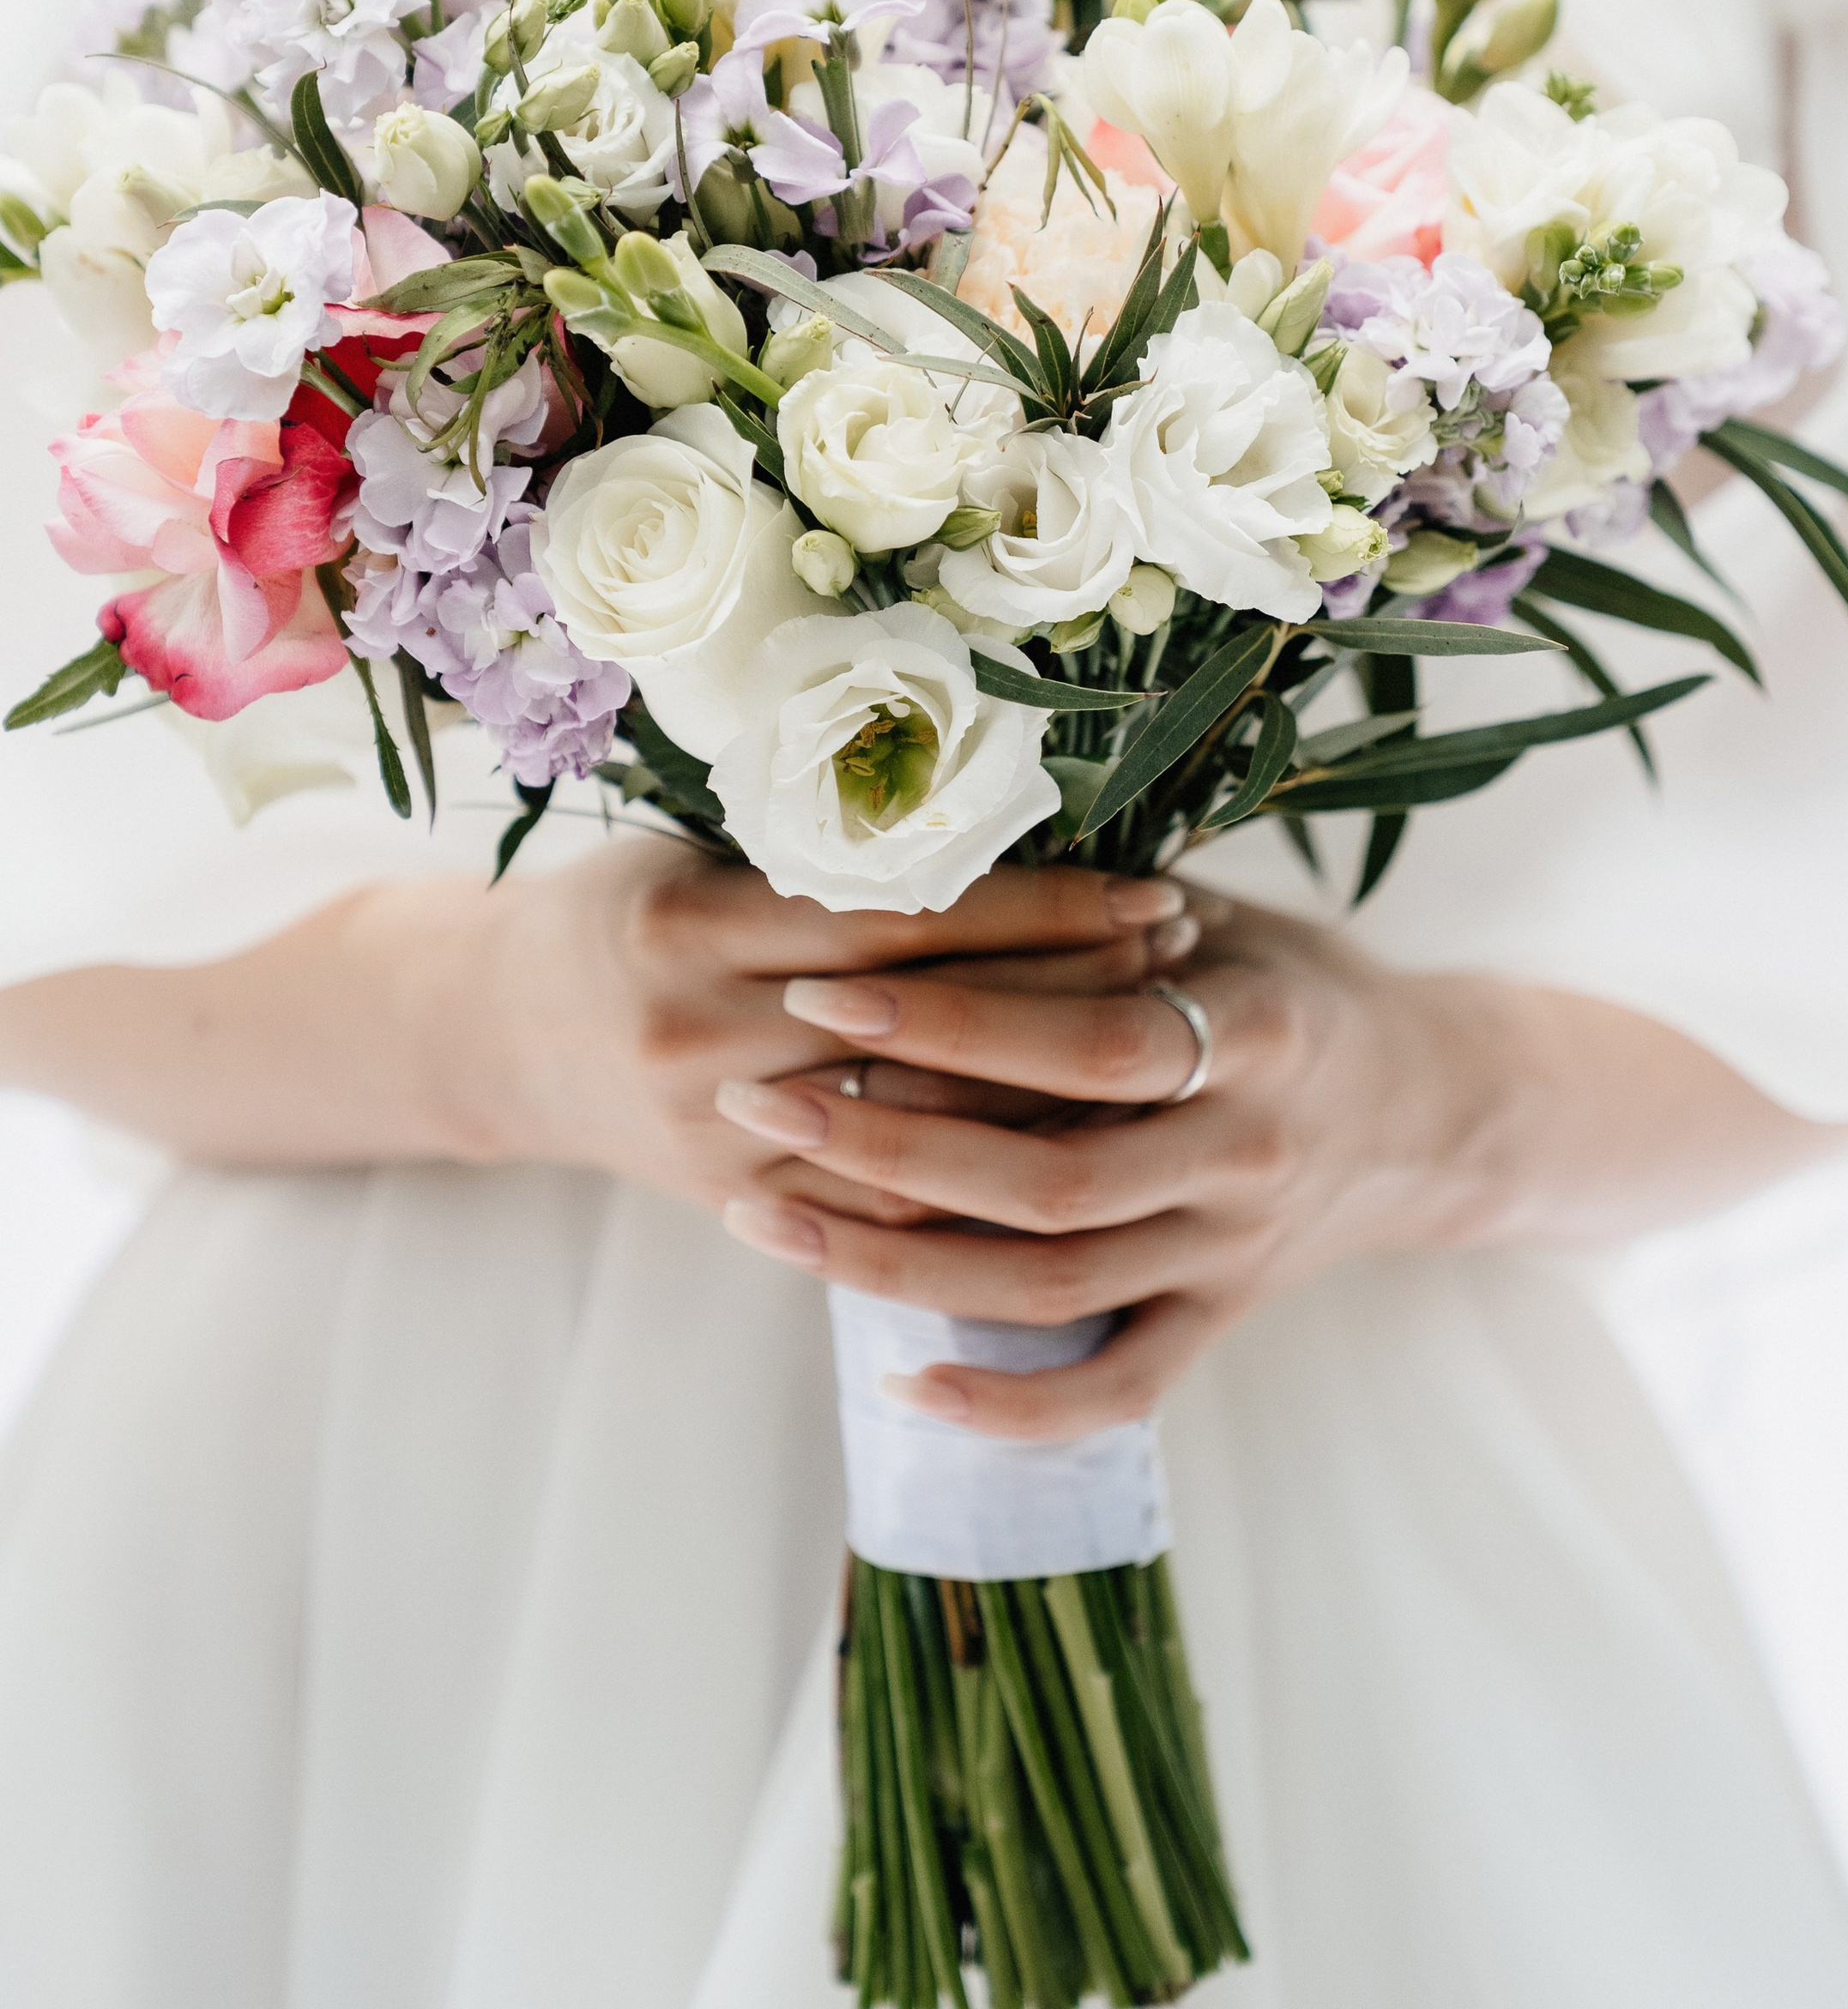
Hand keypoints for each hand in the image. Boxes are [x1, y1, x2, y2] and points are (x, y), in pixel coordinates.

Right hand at [0, 845, 1193, 1191]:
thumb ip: (818, 847)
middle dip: (1075, 999)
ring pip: (923, 1132)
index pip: (907, 922)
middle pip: (931, 1027)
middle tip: (1196, 964)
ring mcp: (717, 1135)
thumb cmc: (619, 912)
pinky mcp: (736, 1201)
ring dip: (1052, 1093)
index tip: (1153, 889)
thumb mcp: (692, 850)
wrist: (490, 1040)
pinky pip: (884, 1211)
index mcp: (694, 930)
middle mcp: (704, 1038)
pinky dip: (988, 1183)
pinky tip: (1079, 1148)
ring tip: (1168, 1049)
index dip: (1043, 910)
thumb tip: (1004, 797)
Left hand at [716, 895, 1847, 1437]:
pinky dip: (1012, 1402)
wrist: (1439, 1107)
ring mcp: (1234, 1250)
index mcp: (1258, 1031)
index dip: (951, 1019)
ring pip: (1053, 1285)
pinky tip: (904, 1379)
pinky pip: (1115, 1387)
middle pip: (1049, 1175)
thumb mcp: (1226, 916)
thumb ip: (1099, 909)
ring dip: (897, 1261)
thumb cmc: (1293, 983)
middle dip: (884, 1141)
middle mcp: (1248, 1152)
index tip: (819, 981)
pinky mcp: (1221, 1320)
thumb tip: (925, 844)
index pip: (1086, 1038)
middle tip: (750, 1098)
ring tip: (764, 1215)